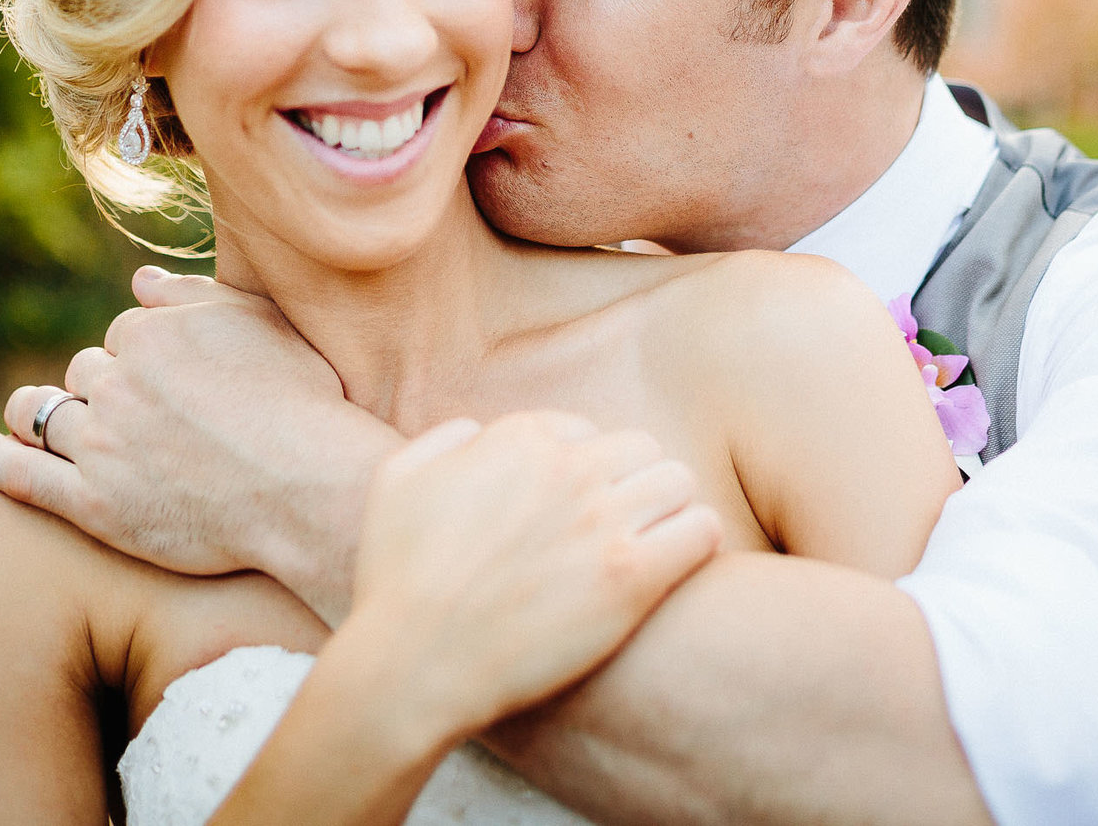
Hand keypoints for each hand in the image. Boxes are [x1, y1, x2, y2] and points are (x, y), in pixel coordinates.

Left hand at [0, 268, 401, 608]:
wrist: (306, 484)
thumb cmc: (300, 401)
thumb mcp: (259, 324)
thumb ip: (192, 296)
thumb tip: (138, 281)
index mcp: (149, 331)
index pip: (125, 337)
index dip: (145, 362)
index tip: (171, 386)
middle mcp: (114, 380)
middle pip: (85, 376)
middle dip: (102, 391)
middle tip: (139, 420)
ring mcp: (97, 444)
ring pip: (45, 416)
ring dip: (40, 415)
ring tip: (35, 420)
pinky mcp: (91, 503)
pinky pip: (20, 474)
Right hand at [332, 412, 722, 748]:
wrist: (414, 666)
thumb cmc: (397, 581)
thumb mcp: (396, 482)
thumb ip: (442, 441)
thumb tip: (477, 433)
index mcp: (518, 439)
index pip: (586, 430)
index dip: (581, 470)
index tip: (572, 508)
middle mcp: (567, 469)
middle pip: (641, 449)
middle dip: (631, 483)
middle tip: (618, 529)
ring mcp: (603, 522)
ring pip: (678, 482)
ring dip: (668, 510)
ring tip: (652, 546)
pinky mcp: (631, 578)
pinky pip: (701, 531)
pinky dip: (696, 543)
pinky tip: (674, 566)